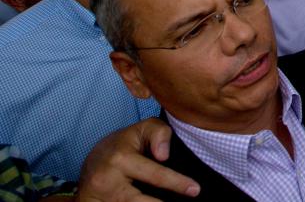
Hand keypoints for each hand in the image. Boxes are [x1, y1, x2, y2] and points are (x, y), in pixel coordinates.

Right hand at [76, 118, 198, 200]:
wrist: (90, 166)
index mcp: (121, 159)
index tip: (195, 190)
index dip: (177, 183)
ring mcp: (103, 198)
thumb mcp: (141, 129)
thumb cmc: (122, 145)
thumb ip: (159, 133)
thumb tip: (164, 155)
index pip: (155, 174)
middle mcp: (108, 181)